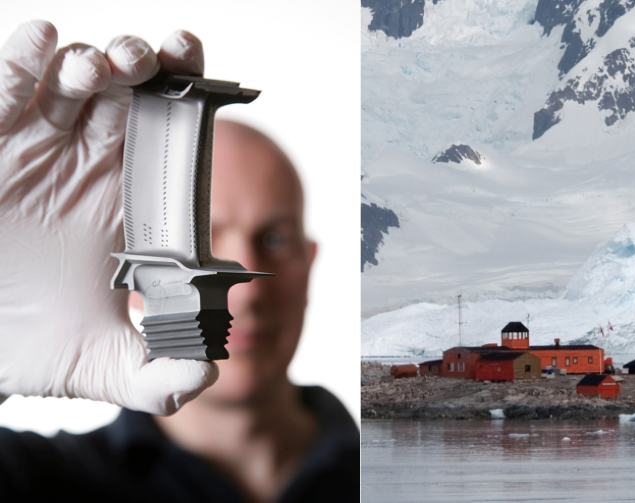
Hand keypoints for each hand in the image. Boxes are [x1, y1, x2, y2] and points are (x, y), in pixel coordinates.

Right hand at [0, 21, 216, 414]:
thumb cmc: (34, 350)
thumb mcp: (104, 368)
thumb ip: (158, 377)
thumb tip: (205, 376)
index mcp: (129, 203)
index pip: (168, 136)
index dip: (185, 95)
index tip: (195, 67)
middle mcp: (87, 167)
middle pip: (128, 94)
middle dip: (147, 65)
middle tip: (156, 59)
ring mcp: (34, 152)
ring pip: (70, 83)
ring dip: (92, 62)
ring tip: (103, 68)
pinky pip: (5, 91)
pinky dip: (21, 60)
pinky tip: (42, 41)